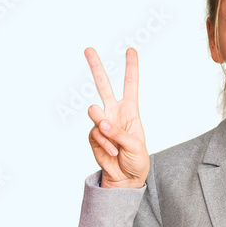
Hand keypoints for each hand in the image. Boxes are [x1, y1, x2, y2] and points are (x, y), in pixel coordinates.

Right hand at [85, 47, 149, 188]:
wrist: (125, 177)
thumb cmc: (136, 159)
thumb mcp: (135, 145)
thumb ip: (118, 132)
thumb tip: (100, 122)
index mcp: (130, 110)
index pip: (130, 85)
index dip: (131, 68)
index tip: (131, 50)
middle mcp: (114, 112)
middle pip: (103, 85)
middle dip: (96, 67)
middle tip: (88, 49)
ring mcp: (102, 123)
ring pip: (94, 111)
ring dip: (103, 125)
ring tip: (112, 139)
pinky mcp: (93, 135)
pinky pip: (96, 134)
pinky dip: (105, 145)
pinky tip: (112, 153)